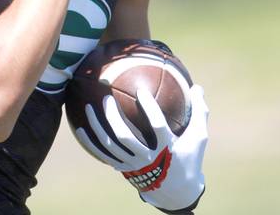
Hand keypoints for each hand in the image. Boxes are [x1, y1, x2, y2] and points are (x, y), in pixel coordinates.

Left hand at [74, 85, 208, 212]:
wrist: (177, 191)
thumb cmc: (189, 158)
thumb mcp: (199, 137)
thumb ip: (200, 112)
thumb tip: (198, 87)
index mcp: (167, 147)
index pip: (156, 126)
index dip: (149, 108)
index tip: (141, 90)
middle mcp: (148, 158)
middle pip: (126, 137)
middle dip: (113, 117)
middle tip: (107, 98)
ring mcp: (134, 165)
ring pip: (111, 146)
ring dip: (97, 127)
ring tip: (89, 108)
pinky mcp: (124, 169)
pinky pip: (103, 155)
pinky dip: (90, 142)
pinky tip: (79, 128)